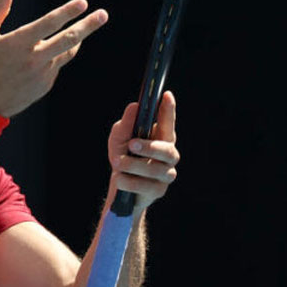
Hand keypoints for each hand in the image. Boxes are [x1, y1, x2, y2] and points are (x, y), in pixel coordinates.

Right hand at [0, 0, 107, 117]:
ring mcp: (43, 73)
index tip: (83, 3)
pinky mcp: (45, 84)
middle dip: (88, 25)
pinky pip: (55, 65)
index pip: (49, 23)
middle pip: (68, 39)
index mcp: (19, 43)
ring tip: (87, 27)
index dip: (67, 12)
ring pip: (66, 52)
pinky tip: (47, 53)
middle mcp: (34, 58)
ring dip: (78, 39)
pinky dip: (55, 56)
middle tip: (103, 14)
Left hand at [108, 91, 179, 210]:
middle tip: (131, 144)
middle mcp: (168, 155)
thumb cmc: (123, 157)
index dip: (168, 109)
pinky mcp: (158, 190)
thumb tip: (134, 107)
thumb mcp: (119, 139)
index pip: (168, 122)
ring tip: (117, 163)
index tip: (166, 95)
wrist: (120, 188)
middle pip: (167, 150)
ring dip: (133, 164)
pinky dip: (129, 181)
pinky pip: (145, 186)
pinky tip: (119, 178)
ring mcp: (165, 174)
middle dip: (150, 147)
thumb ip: (126, 125)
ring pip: (155, 169)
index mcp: (161, 138)